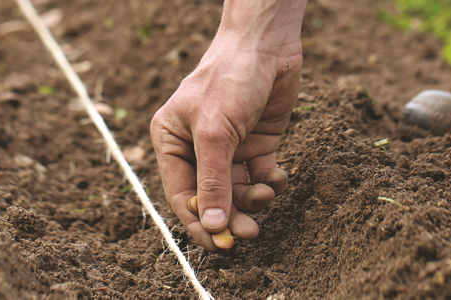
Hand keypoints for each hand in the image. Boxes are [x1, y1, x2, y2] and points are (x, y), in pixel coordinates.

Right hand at [150, 0, 305, 250]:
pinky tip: (279, 178)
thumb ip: (213, 181)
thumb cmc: (229, 79)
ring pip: (237, 191)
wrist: (267, 44)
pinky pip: (260, 176)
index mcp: (171, 141)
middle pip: (211, 197)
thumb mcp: (215, 132)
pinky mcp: (256, 144)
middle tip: (250, 233)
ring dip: (253, 199)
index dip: (199, 223)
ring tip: (267, 193)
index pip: (181, 194)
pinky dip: (271, 183)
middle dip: (230, 216)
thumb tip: (210, 225)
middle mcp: (196, 147)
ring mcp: (228, 147)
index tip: (220, 246)